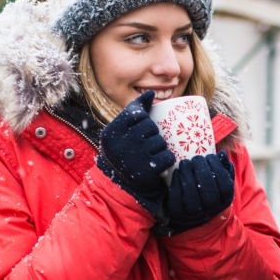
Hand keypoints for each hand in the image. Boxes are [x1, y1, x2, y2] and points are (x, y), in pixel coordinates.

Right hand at [97, 90, 173, 219]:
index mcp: (112, 132)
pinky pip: (168, 157)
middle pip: (150, 127)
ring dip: (161, 148)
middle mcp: (121, 144)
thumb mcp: (121, 132)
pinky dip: (168, 160)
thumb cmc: (125, 152)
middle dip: (153, 135)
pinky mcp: (147, 171)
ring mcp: (134, 158)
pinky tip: (160, 164)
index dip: (144, 121)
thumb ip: (134, 111)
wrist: (122, 186)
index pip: (137, 114)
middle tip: (148, 145)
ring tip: (152, 155)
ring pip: (160, 142)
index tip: (142, 131)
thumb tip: (152, 93)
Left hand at [167, 152, 234, 232]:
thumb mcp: (220, 181)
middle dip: (201, 169)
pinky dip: (176, 181)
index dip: (216, 167)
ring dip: (187, 174)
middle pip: (208, 189)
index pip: (223, 183)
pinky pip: (176, 196)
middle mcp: (211, 209)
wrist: (195, 213)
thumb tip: (222, 154)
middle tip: (196, 158)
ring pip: (191, 193)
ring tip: (185, 162)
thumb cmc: (210, 190)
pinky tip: (177, 172)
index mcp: (224, 199)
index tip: (209, 156)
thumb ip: (224, 167)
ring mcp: (194, 212)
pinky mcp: (178, 212)